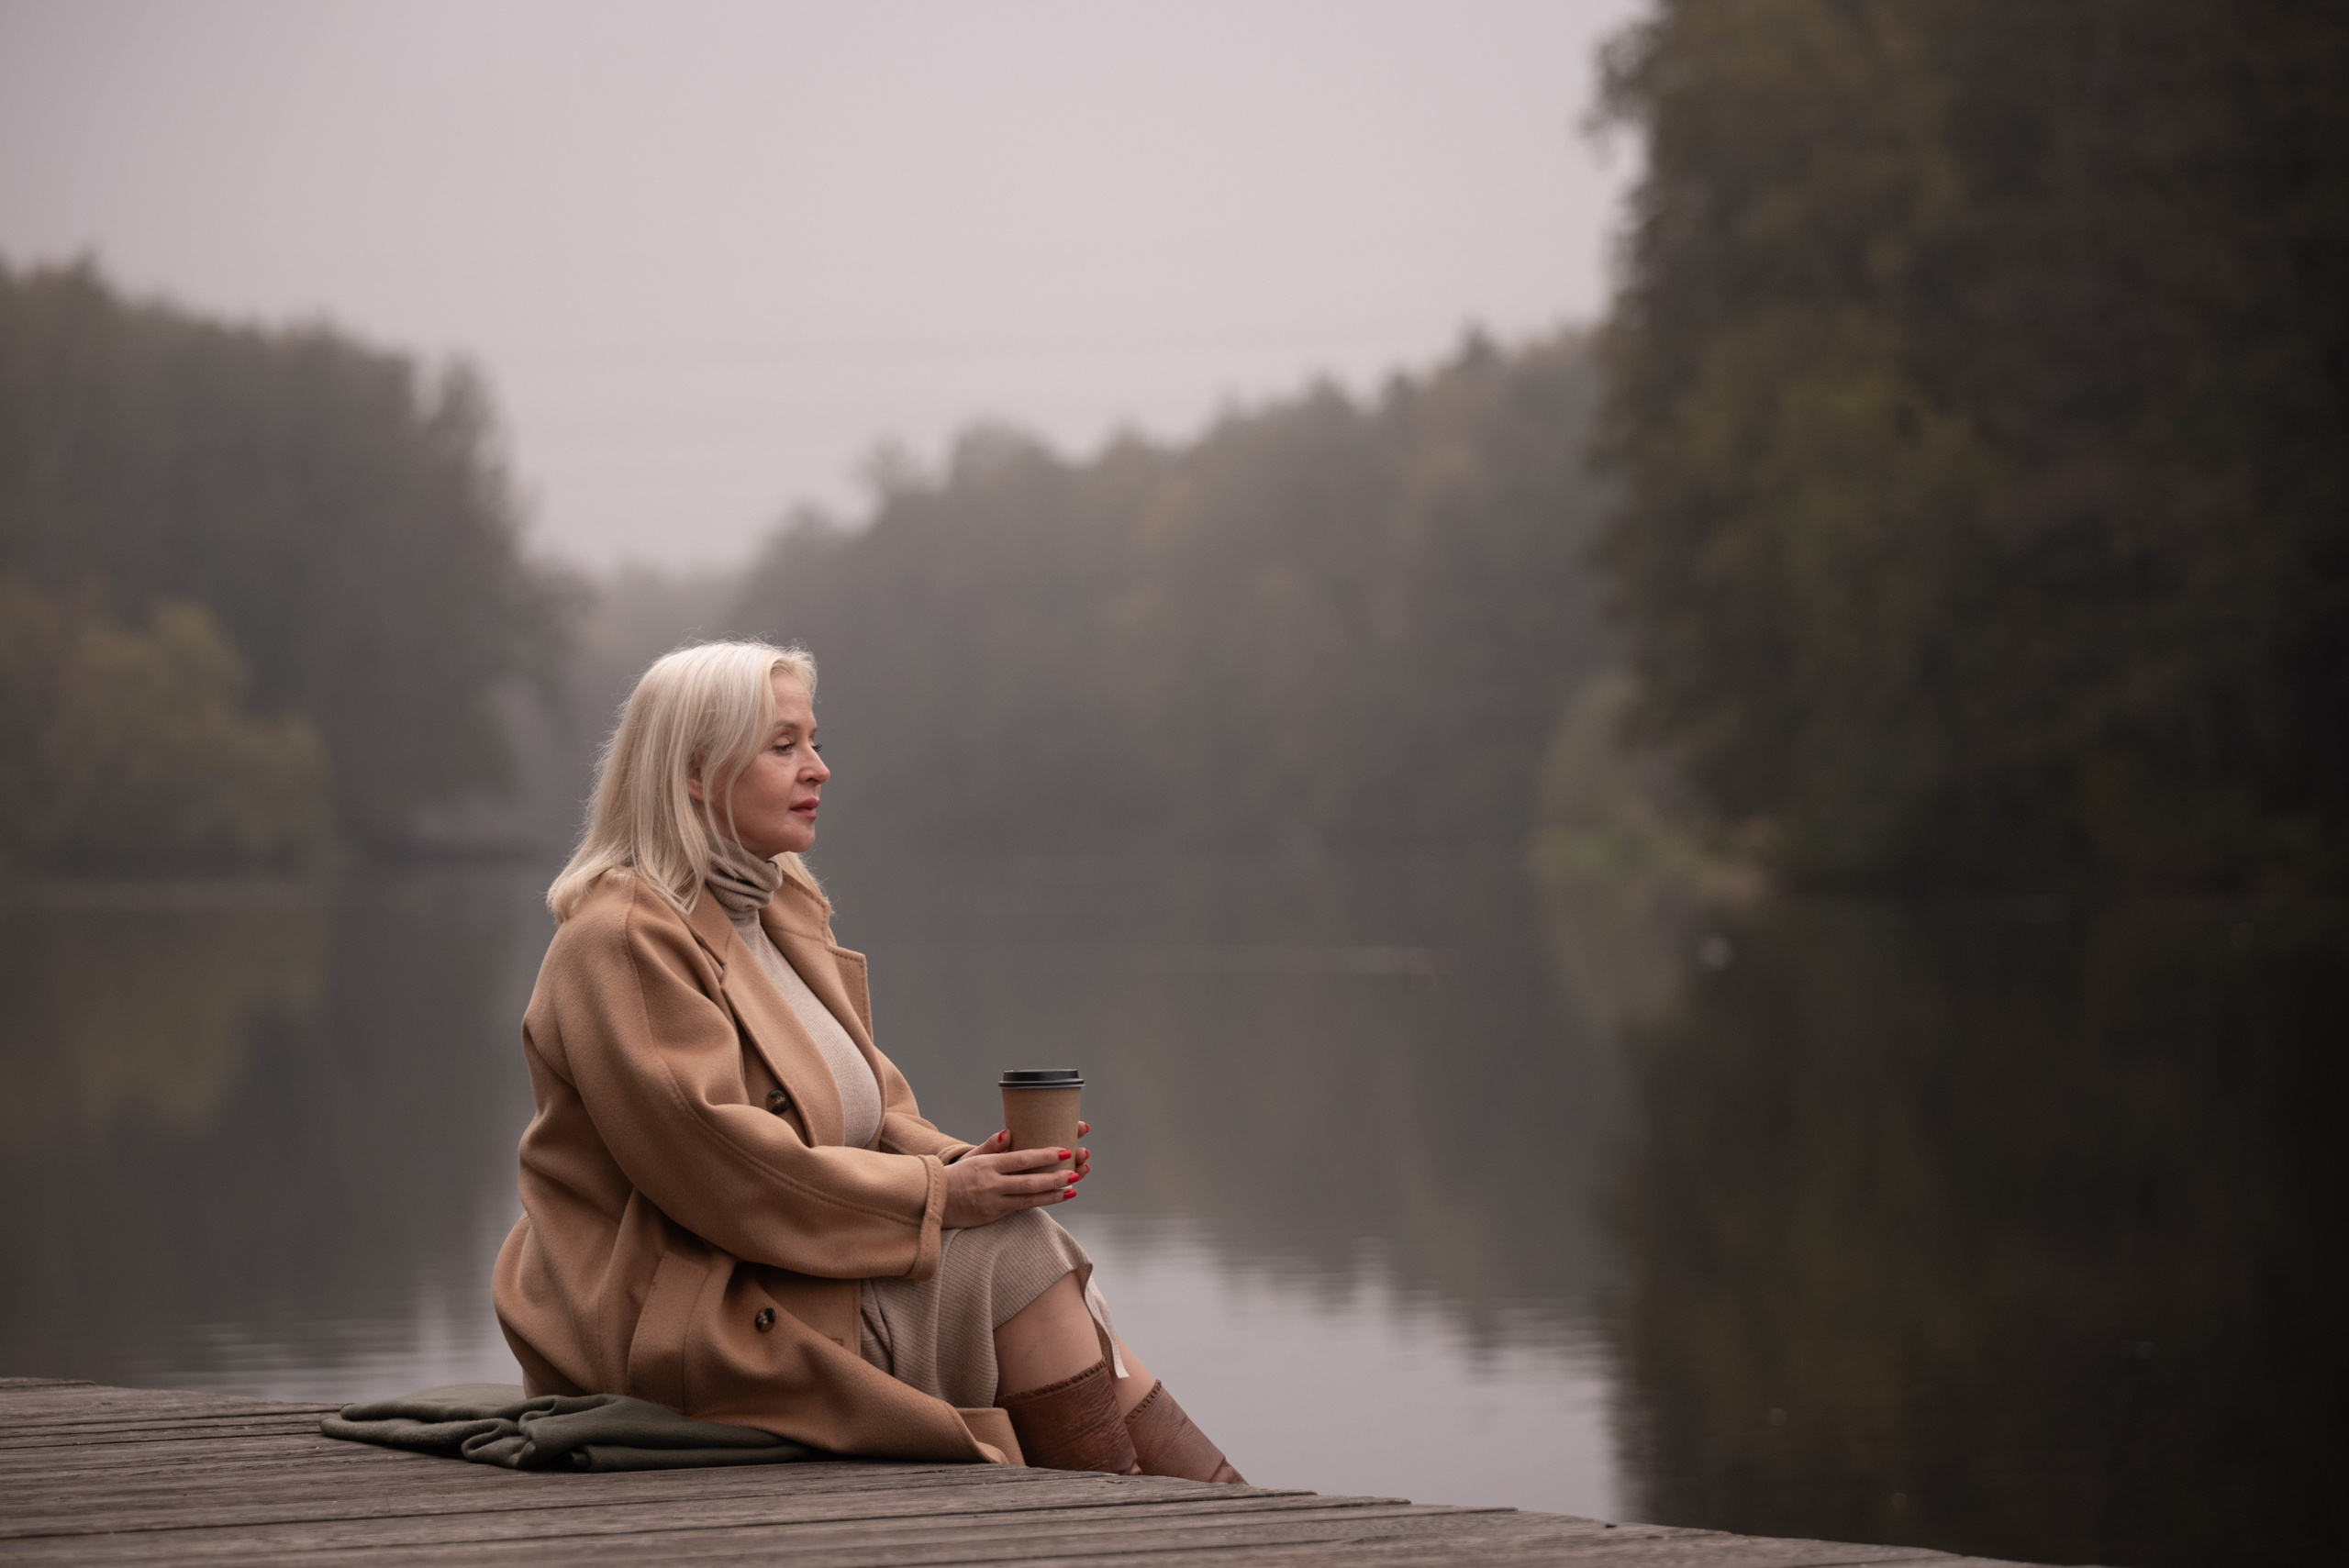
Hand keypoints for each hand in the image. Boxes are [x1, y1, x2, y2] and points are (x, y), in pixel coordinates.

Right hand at [941, 1124, 1091, 1227]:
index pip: (1021, 1159)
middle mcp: (991, 1184)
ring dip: (1053, 1193)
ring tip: (1073, 1188)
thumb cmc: (956, 1175)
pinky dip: (1041, 1202)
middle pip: (1029, 1181)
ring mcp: (993, 1202)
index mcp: (987, 1164)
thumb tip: (1009, 1133)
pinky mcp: (993, 1216)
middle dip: (1055, 1177)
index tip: (1064, 1150)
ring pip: (1028, 1198)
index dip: (1044, 1155)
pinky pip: (1021, 1208)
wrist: (933, 1201)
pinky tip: (1057, 1198)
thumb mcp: (971, 1156)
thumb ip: (991, 1145)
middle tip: (1076, 1171)